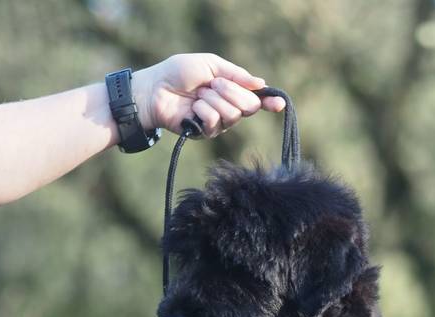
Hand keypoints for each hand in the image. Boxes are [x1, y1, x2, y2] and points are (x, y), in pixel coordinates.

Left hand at [132, 53, 284, 137]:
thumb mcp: (210, 65)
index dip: (269, 102)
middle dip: (231, 91)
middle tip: (213, 84)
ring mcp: (218, 122)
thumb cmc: (178, 73)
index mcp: (231, 90)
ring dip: (213, 99)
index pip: (257, 99)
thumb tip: (261, 83)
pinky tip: (192, 107)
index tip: (279, 103)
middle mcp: (228, 108)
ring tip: (198, 95)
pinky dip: (202, 109)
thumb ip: (236, 74)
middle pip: (249, 106)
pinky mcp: (206, 133)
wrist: (155, 88)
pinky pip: (215, 121)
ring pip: (233, 113)